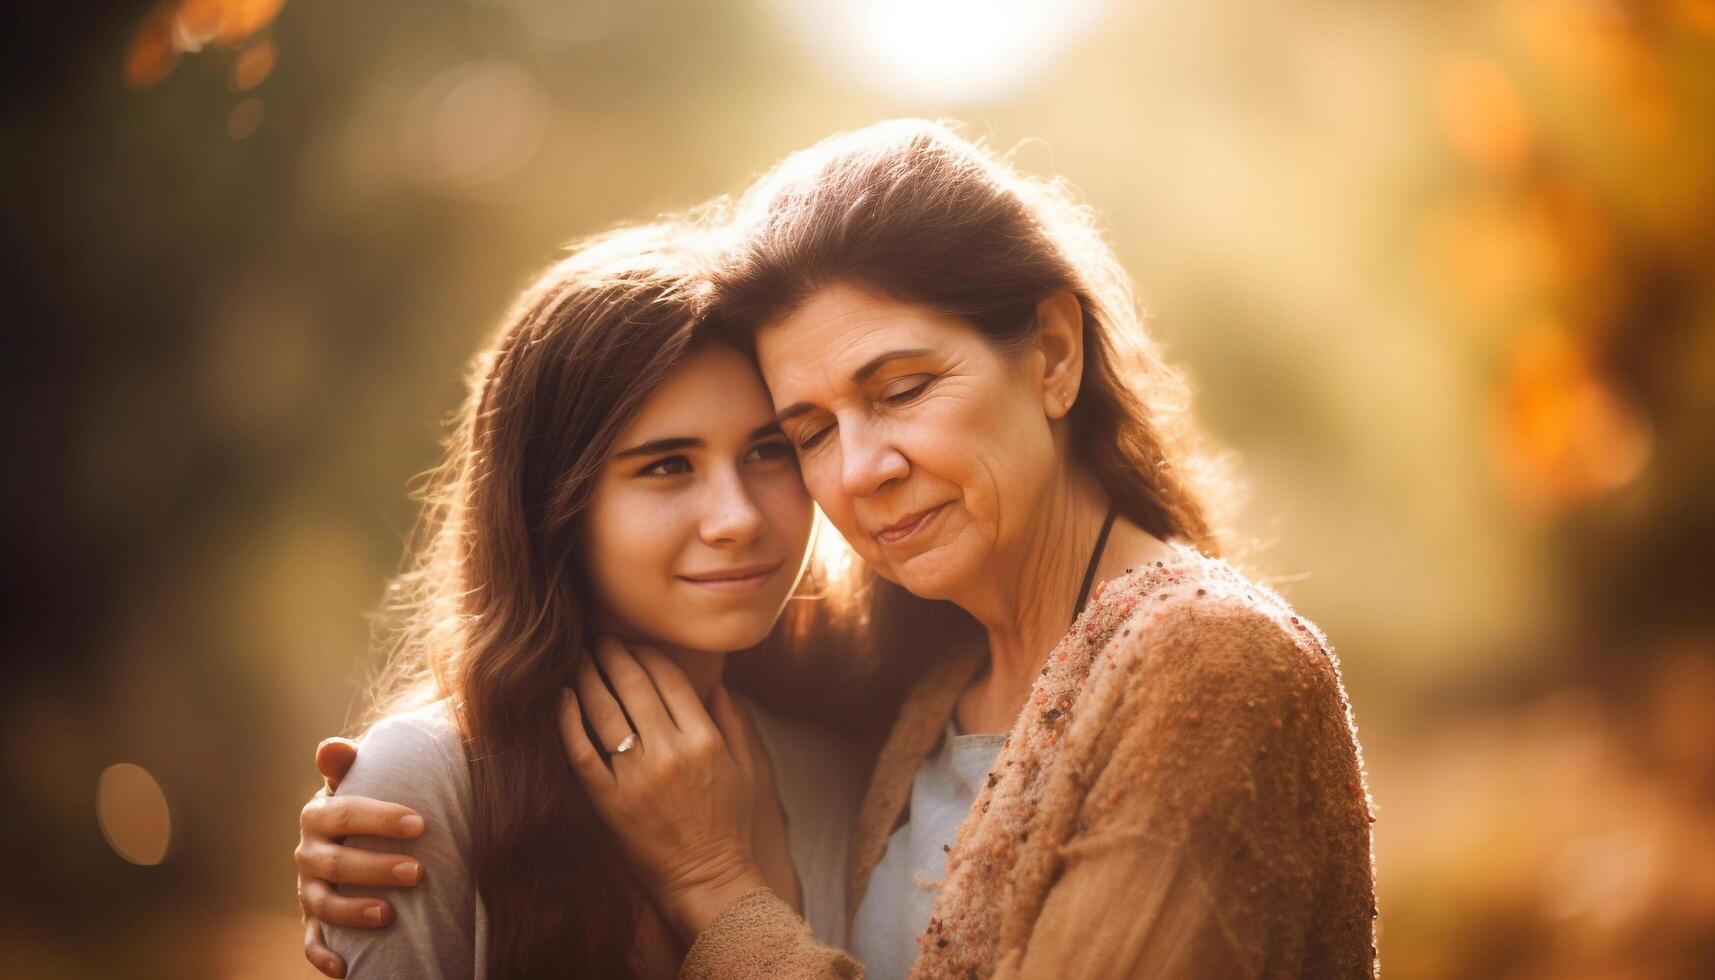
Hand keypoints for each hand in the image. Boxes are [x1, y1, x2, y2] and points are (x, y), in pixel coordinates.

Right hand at [297, 737, 426, 977]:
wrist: (350, 836)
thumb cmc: (364, 805)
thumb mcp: (359, 780)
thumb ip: (350, 764)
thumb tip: (330, 747)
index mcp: (318, 815)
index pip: (343, 814)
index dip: (379, 818)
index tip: (420, 823)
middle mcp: (307, 853)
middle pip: (336, 864)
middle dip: (377, 868)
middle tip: (419, 871)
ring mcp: (308, 889)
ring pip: (324, 904)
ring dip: (354, 911)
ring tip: (391, 914)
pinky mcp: (313, 920)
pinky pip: (312, 942)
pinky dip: (323, 956)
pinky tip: (345, 969)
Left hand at [558, 637, 769, 945]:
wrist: (708, 883)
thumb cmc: (730, 827)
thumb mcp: (745, 771)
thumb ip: (734, 723)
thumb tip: (718, 685)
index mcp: (705, 740)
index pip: (669, 678)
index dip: (645, 652)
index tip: (631, 640)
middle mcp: (670, 752)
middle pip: (633, 685)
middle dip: (611, 653)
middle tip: (595, 637)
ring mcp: (637, 777)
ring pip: (604, 711)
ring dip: (587, 677)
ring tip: (577, 658)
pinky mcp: (608, 803)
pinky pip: (581, 752)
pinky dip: (568, 721)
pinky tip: (562, 698)